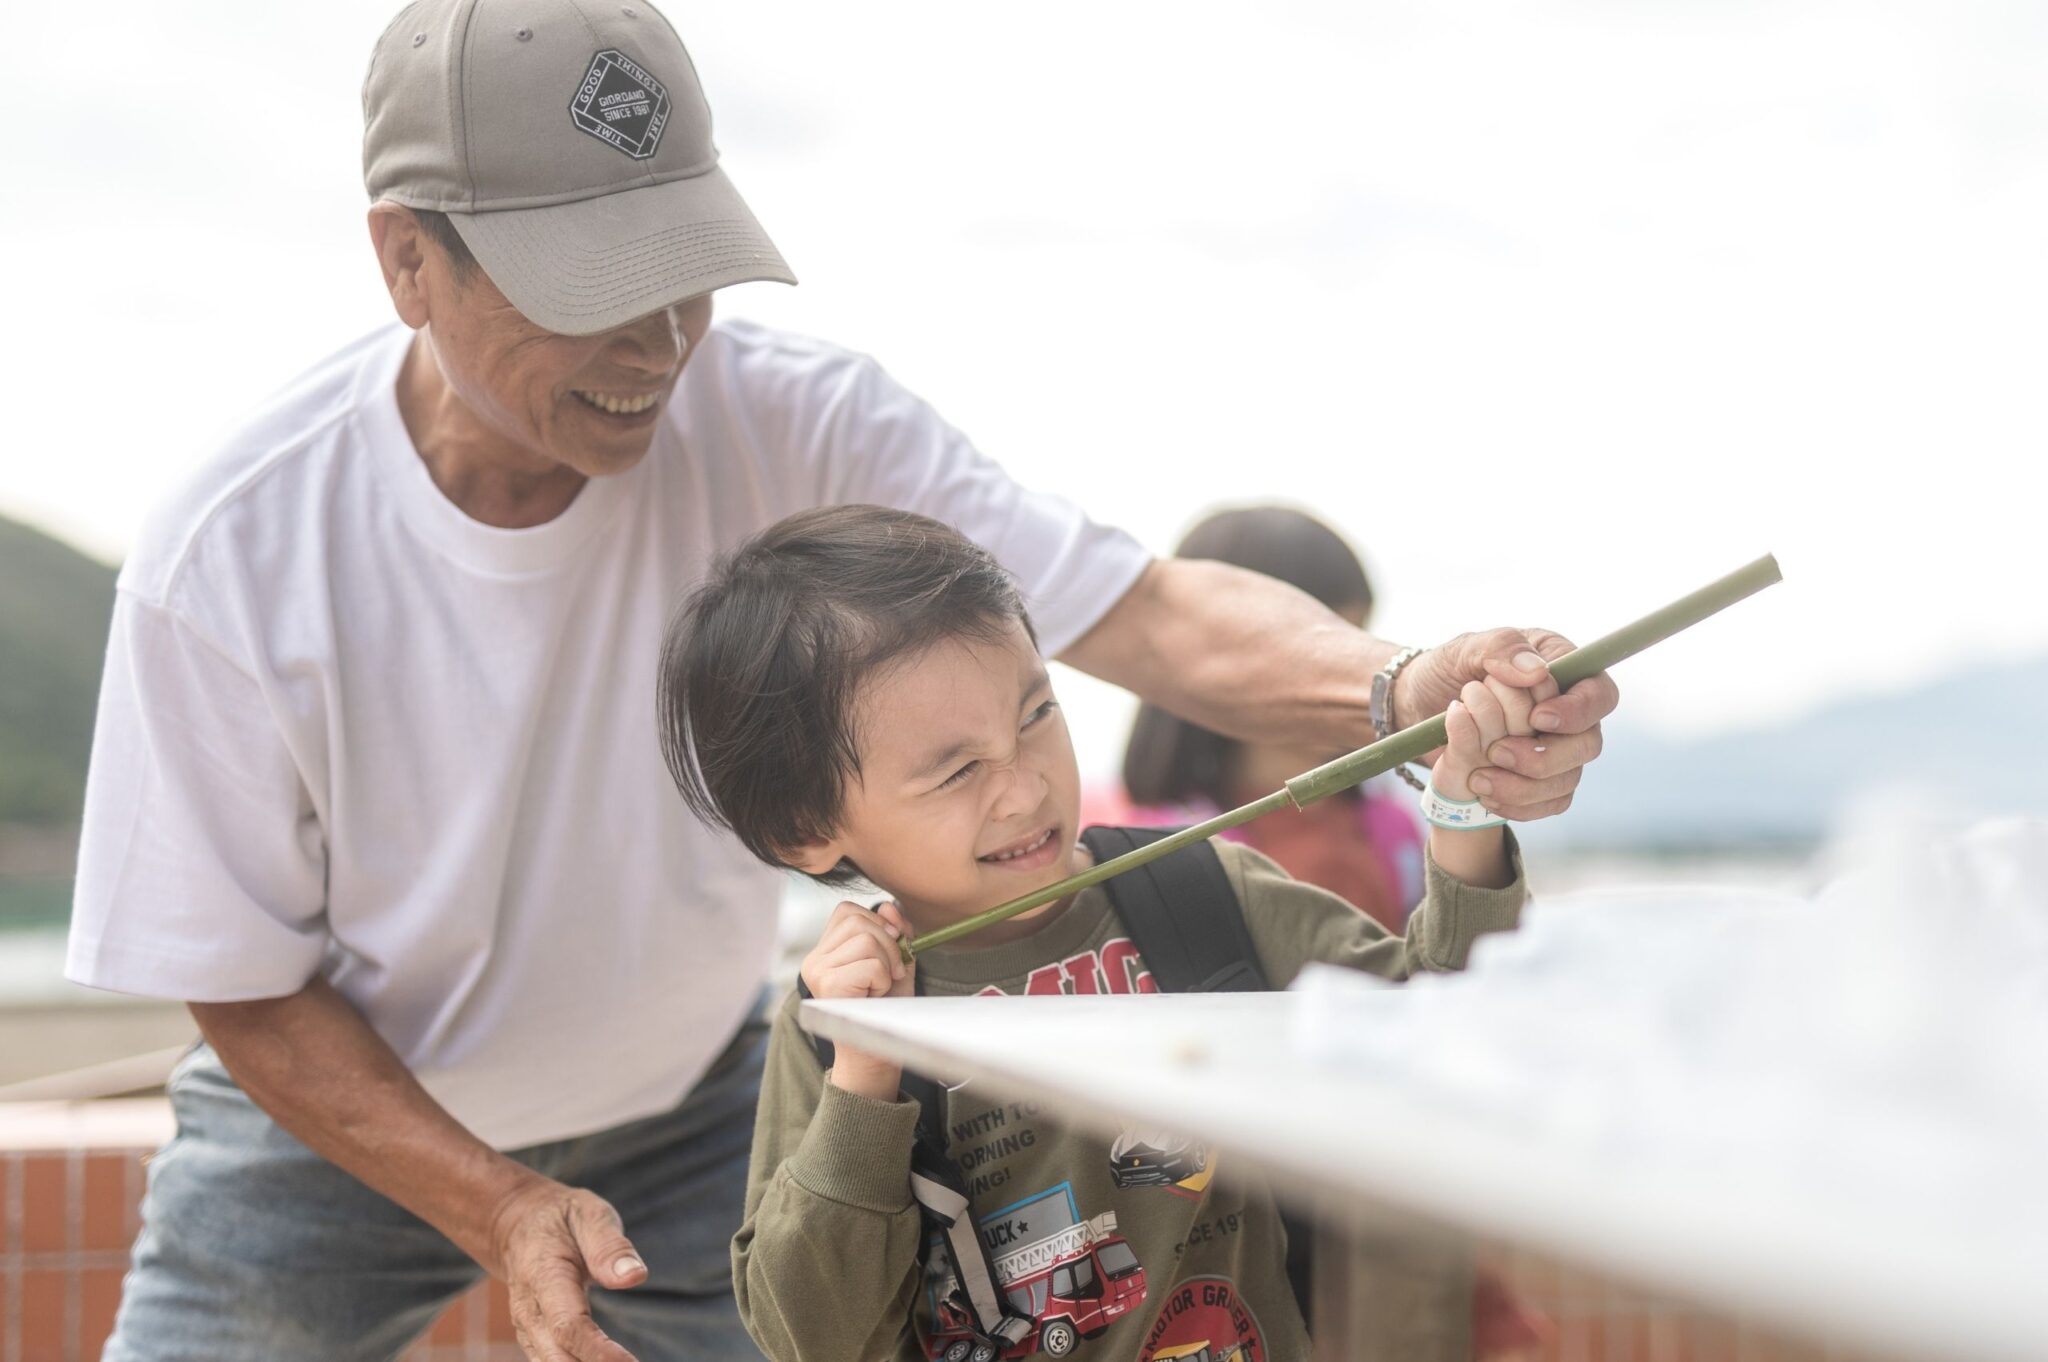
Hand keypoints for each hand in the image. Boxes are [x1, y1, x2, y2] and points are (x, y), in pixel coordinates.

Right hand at [487, 1174, 646, 1361]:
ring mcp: (528, 1330)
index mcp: (544, 1277)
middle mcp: (529, 1311)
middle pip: (558, 1358)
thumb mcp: (588, 1215)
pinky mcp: (536, 1340)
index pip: (569, 1326)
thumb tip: (634, 1277)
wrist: (519, 1226)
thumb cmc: (562, 1220)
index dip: (598, 1352)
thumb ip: (610, 1246)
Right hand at [801, 901, 915, 1098]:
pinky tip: (874, 997)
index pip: (847, 910)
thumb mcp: (894, 963)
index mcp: (824, 951)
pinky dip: (883, 980)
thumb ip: (894, 933)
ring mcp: (817, 971)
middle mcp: (814, 959)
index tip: (891, 948)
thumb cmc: (884, 1009)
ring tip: (879, 987)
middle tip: (890, 973)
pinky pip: (871, 964)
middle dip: (888, 943)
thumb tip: (890, 906)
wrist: (874, 1054)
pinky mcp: (828, 985)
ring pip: (866, 939)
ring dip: (886, 964)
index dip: (877, 921)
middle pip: (859, 919)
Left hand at [1393, 628, 1616, 819]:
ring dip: (1526, 787)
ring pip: (1568, 779)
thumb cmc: (1447, 670)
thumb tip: (1537, 672)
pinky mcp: (1540, 780)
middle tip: (1496, 752)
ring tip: (1479, 778)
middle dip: (1545, 756)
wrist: (1417, 706)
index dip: (1577, 711)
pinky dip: (1520, 806)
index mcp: (1561, 670)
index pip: (1599, 694)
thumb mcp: (1464, 649)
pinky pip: (1550, 804)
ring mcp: (1557, 748)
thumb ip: (1500, 648)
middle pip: (1589, 743)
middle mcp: (1568, 712)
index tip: (1536, 718)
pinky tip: (1486, 797)